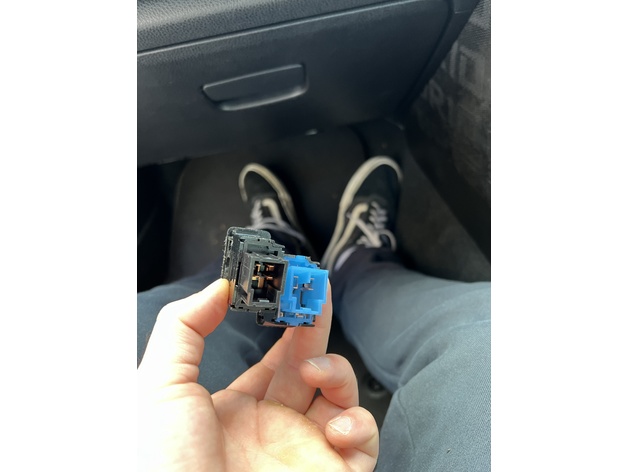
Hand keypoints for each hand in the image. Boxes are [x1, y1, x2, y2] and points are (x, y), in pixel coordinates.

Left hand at [138, 278, 378, 470]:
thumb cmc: (163, 466)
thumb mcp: (160, 387)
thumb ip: (185, 327)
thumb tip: (219, 286)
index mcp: (236, 410)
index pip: (273, 359)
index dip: (286, 324)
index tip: (291, 290)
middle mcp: (274, 428)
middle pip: (309, 366)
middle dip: (315, 328)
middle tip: (316, 293)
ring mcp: (304, 450)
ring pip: (342, 398)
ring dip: (336, 371)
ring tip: (315, 369)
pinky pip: (364, 444)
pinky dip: (359, 425)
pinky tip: (333, 424)